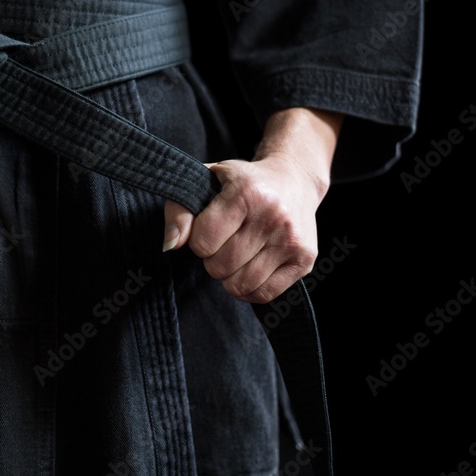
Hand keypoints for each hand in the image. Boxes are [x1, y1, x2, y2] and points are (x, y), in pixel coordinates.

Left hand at [162, 108, 341, 303]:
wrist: (293, 180)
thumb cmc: (240, 183)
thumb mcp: (205, 182)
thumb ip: (178, 210)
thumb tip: (170, 245)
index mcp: (246, 192)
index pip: (202, 242)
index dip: (197, 240)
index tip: (207, 228)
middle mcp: (273, 216)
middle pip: (220, 266)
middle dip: (212, 259)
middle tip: (223, 242)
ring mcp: (292, 240)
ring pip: (240, 285)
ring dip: (229, 276)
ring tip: (236, 255)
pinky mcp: (305, 260)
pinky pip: (264, 295)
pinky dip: (249, 289)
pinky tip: (249, 269)